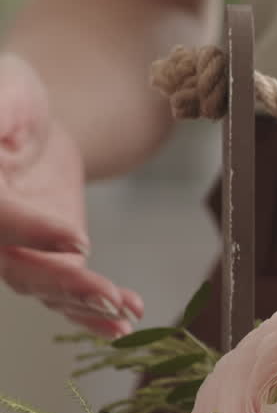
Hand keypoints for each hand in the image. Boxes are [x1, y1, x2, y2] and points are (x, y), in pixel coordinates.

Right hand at [0, 54, 142, 336]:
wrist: (32, 121)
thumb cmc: (11, 97)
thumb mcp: (6, 94)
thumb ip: (2, 117)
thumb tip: (3, 137)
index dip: (31, 231)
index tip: (78, 238)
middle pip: (17, 265)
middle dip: (64, 284)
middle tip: (107, 294)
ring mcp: (15, 252)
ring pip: (43, 286)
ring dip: (85, 303)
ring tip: (124, 310)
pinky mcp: (46, 262)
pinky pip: (66, 293)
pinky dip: (95, 310)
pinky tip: (128, 318)